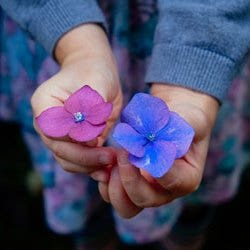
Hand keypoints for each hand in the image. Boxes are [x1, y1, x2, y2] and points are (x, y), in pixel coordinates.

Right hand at [31, 24, 121, 174]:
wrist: (97, 74)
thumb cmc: (95, 73)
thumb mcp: (96, 82)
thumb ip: (92, 107)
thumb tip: (89, 139)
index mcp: (45, 105)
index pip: (54, 132)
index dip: (75, 140)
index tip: (96, 139)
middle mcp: (48, 124)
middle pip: (60, 150)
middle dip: (86, 158)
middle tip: (110, 158)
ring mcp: (61, 136)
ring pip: (69, 161)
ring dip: (90, 166)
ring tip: (111, 162)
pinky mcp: (76, 143)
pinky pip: (80, 161)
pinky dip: (93, 166)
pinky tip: (108, 167)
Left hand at [98, 83, 218, 217]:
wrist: (172, 116)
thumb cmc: (185, 116)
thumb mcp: (189, 117)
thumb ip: (179, 127)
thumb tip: (154, 137)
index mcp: (186, 178)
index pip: (169, 180)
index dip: (149, 163)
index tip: (138, 144)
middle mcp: (166, 190)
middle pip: (143, 199)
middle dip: (128, 177)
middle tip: (122, 152)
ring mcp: (146, 188)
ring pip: (125, 205)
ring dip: (114, 184)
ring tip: (113, 159)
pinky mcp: (129, 183)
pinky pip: (111, 194)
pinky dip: (104, 181)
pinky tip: (106, 161)